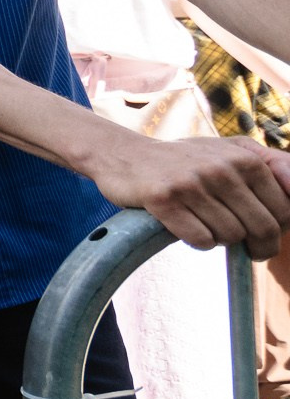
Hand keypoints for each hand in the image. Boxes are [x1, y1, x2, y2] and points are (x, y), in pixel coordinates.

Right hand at [87, 132, 289, 258]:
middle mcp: (222, 167)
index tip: (261, 233)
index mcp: (245, 158)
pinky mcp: (164, 199)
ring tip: (206, 224)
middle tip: (246, 247)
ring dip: (220, 239)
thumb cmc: (186, 160)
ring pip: (230, 236)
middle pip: (262, 228)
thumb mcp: (231, 151)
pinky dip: (197, 241)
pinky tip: (186, 226)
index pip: (284, 211)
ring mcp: (192, 182)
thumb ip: (273, 166)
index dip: (277, 231)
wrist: (124, 155)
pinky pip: (200, 240)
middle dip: (257, 245)